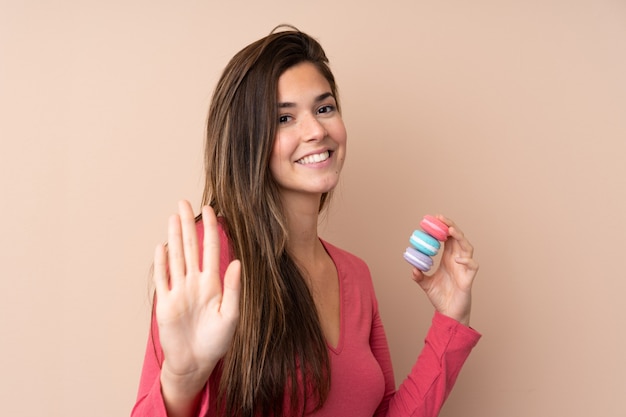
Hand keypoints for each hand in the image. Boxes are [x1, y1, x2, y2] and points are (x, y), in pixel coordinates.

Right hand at [153, 200, 240, 397]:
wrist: (195, 362)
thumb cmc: (216, 342)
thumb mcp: (231, 316)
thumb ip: (234, 289)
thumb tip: (237, 262)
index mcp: (213, 284)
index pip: (211, 250)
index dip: (211, 229)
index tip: (212, 209)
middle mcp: (195, 283)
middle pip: (190, 247)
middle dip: (188, 224)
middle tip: (184, 202)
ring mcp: (179, 291)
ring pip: (176, 257)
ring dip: (174, 237)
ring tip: (173, 216)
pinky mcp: (165, 302)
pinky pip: (162, 278)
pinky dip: (161, 262)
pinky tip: (162, 246)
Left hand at [410, 216, 477, 325]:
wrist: (449, 313)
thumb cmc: (440, 297)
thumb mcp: (426, 285)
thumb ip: (419, 276)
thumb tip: (413, 269)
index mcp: (448, 258)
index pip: (448, 238)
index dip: (443, 228)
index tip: (435, 218)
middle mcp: (457, 260)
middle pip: (458, 238)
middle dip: (451, 226)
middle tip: (441, 219)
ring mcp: (464, 268)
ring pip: (467, 248)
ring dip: (460, 238)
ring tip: (450, 231)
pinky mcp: (469, 278)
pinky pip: (472, 265)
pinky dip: (467, 260)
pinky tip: (457, 258)